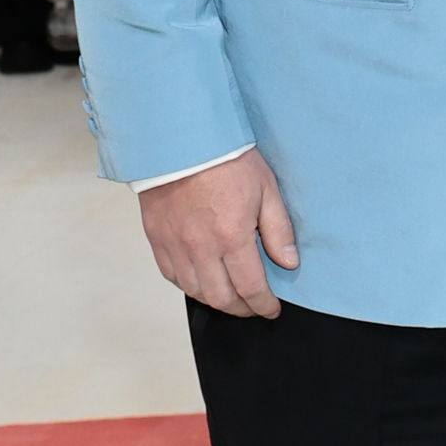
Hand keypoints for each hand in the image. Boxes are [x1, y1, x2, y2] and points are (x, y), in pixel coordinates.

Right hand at [139, 147, 298, 316]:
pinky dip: (189, 284)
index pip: (251, 288)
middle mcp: (200, 247)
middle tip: (254, 306)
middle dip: (242, 309)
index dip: (264, 305)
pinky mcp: (156, 237)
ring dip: (215, 300)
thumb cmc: (225, 156)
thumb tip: (288, 262)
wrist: (180, 137)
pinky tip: (202, 279)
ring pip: (195, 291)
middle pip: (221, 298)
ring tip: (230, 295)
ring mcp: (175, 245)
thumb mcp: (266, 189)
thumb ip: (278, 230)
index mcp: (231, 236)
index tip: (271, 308)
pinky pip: (171, 275)